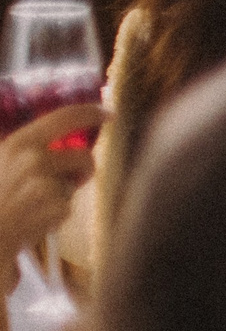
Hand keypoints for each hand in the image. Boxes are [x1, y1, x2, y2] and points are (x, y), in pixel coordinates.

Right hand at [0, 105, 101, 267]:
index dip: (91, 112)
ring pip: (75, 184)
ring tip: (34, 203)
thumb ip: (32, 149)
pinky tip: (33, 218)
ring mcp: (45, 183)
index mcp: (19, 142)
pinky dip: (55, 214)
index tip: (109, 113)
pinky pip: (68, 206)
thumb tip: (71, 144)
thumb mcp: (3, 161)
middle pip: (84, 156)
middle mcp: (33, 158)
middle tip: (68, 180)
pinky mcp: (55, 207)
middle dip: (82, 169)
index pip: (65, 117)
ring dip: (63, 194)